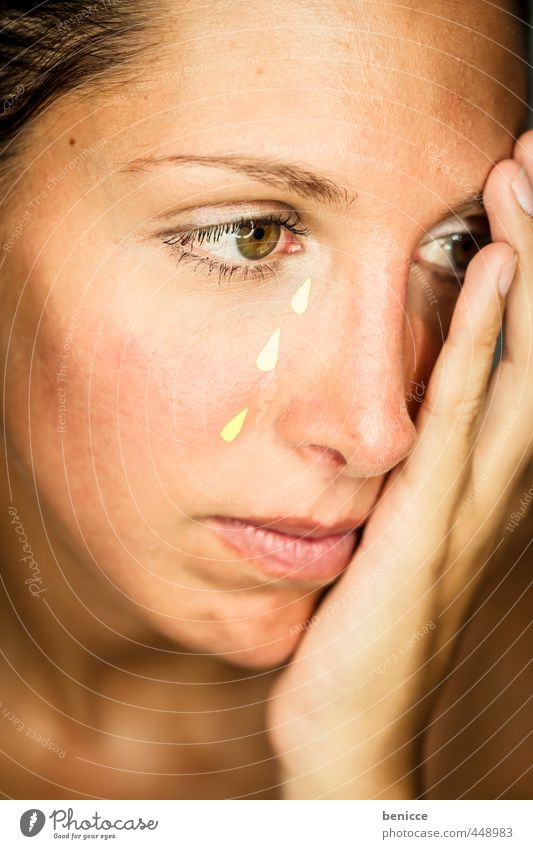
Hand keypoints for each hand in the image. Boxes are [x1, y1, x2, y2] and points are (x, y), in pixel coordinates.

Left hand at [267, 131, 532, 799]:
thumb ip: (403, 474)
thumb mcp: (391, 533)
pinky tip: (488, 274)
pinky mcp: (426, 525)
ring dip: (526, 269)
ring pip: (518, 365)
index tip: (526, 195)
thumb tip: (386, 416)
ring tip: (522, 179)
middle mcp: (498, 483)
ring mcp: (470, 503)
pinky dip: (479, 342)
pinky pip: (458, 418)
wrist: (352, 725)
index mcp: (486, 482)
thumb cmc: (366, 629)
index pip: (526, 359)